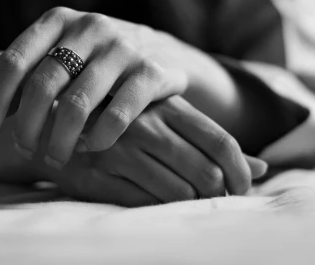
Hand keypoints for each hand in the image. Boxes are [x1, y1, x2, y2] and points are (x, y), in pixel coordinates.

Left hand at [0, 7, 192, 168]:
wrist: (168, 56)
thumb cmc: (98, 64)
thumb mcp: (59, 62)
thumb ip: (20, 87)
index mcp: (58, 20)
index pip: (13, 61)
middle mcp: (90, 27)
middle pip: (42, 84)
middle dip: (26, 126)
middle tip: (23, 151)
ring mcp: (123, 47)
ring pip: (77, 103)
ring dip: (59, 140)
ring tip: (54, 159)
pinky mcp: (151, 71)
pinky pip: (117, 114)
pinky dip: (98, 138)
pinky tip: (89, 148)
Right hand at [33, 96, 268, 204]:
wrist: (53, 122)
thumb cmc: (122, 121)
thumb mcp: (167, 118)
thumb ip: (211, 141)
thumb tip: (262, 167)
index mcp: (167, 104)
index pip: (221, 142)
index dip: (240, 172)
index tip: (242, 187)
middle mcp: (146, 124)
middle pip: (205, 172)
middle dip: (218, 194)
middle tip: (214, 198)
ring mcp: (119, 150)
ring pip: (178, 193)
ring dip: (190, 205)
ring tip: (186, 201)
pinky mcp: (97, 175)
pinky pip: (144, 205)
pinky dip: (159, 211)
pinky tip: (156, 202)